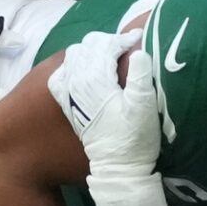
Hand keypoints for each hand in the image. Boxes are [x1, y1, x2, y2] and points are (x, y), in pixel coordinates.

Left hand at [53, 30, 158, 171]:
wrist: (116, 166)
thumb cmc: (133, 137)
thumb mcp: (144, 107)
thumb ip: (140, 76)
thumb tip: (138, 51)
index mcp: (96, 79)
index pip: (106, 45)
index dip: (124, 39)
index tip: (139, 40)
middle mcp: (77, 81)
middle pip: (89, 46)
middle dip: (108, 42)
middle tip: (127, 48)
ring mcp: (68, 92)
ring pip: (74, 55)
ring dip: (93, 51)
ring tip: (110, 57)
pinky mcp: (65, 102)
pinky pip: (62, 73)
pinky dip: (74, 66)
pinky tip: (86, 71)